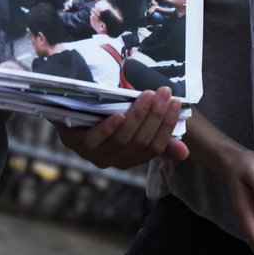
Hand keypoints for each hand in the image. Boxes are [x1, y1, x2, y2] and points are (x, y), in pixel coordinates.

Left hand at [56, 87, 185, 169]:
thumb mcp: (134, 122)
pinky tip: (119, 114)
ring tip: (147, 96)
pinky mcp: (75, 144)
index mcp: (129, 158)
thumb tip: (185, 153)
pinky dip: (109, 128)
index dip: (166, 126)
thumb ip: (155, 135)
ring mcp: (93, 154)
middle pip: (140, 142)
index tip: (175, 103)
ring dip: (137, 117)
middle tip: (163, 94)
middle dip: (155, 117)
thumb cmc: (106, 114)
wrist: (69, 105)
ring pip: (121, 140)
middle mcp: (112, 160)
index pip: (155, 147)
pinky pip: (95, 140)